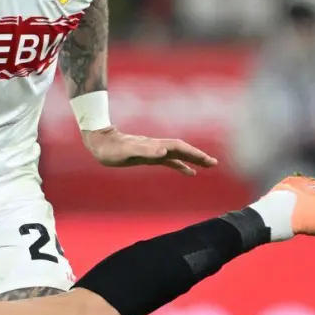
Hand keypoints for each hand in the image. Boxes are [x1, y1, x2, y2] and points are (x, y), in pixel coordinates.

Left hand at [86, 128, 217, 175]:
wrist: (100, 142)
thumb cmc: (111, 149)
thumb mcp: (126, 152)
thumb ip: (145, 151)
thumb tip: (164, 152)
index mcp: (154, 145)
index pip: (179, 148)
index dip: (193, 153)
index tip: (207, 160)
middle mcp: (157, 147)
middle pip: (182, 150)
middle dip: (198, 156)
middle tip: (214, 163)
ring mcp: (153, 151)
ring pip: (178, 155)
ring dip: (193, 160)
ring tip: (207, 166)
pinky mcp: (149, 156)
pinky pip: (170, 161)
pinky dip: (180, 165)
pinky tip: (188, 172)